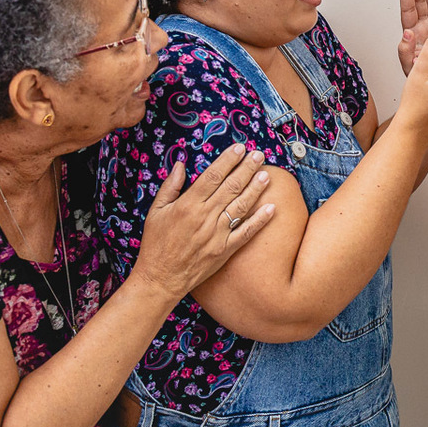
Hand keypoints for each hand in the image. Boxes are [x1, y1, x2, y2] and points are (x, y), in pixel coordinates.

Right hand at [134, 144, 274, 298]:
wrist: (160, 279)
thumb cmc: (156, 244)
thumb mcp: (155, 212)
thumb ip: (170, 186)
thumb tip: (182, 164)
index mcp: (187, 205)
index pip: (213, 176)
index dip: (228, 160)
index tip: (239, 148)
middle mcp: (205, 217)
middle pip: (231, 187)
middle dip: (247, 168)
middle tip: (259, 155)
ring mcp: (217, 234)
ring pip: (241, 206)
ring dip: (256, 189)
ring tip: (267, 175)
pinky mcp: (225, 250)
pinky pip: (246, 232)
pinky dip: (260, 220)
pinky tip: (271, 208)